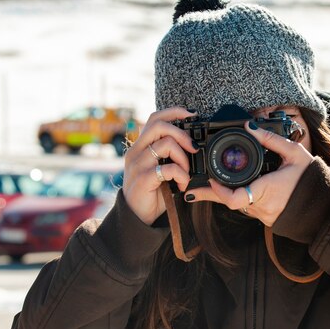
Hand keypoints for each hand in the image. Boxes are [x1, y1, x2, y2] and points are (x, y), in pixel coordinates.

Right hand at [122, 107, 198, 224]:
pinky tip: (182, 185)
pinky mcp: (142, 179)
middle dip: (182, 134)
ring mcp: (138, 165)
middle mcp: (136, 152)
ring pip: (166, 145)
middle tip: (193, 149)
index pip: (154, 118)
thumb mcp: (159, 167)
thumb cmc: (152, 191)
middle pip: (159, 126)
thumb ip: (168, 154)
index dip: (174, 112)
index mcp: (140, 146)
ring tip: (186, 173)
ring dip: (184, 159)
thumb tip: (193, 143)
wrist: (137, 216)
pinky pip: (168, 169)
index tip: (192, 115)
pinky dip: (181, 176)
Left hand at [185, 121, 313, 226]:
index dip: (217, 192)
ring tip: (204, 187)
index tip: (211, 180)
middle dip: (211, 193)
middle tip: (191, 188)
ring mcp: (263, 215)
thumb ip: (271, 139)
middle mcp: (262, 207)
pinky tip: (227, 192)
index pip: (233, 198)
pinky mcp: (266, 218)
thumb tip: (251, 126)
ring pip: (237, 205)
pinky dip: (238, 198)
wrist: (325, 205)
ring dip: (224, 195)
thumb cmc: (311, 179)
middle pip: (229, 202)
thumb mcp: (294, 153)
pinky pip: (247, 207)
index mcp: (266, 190)